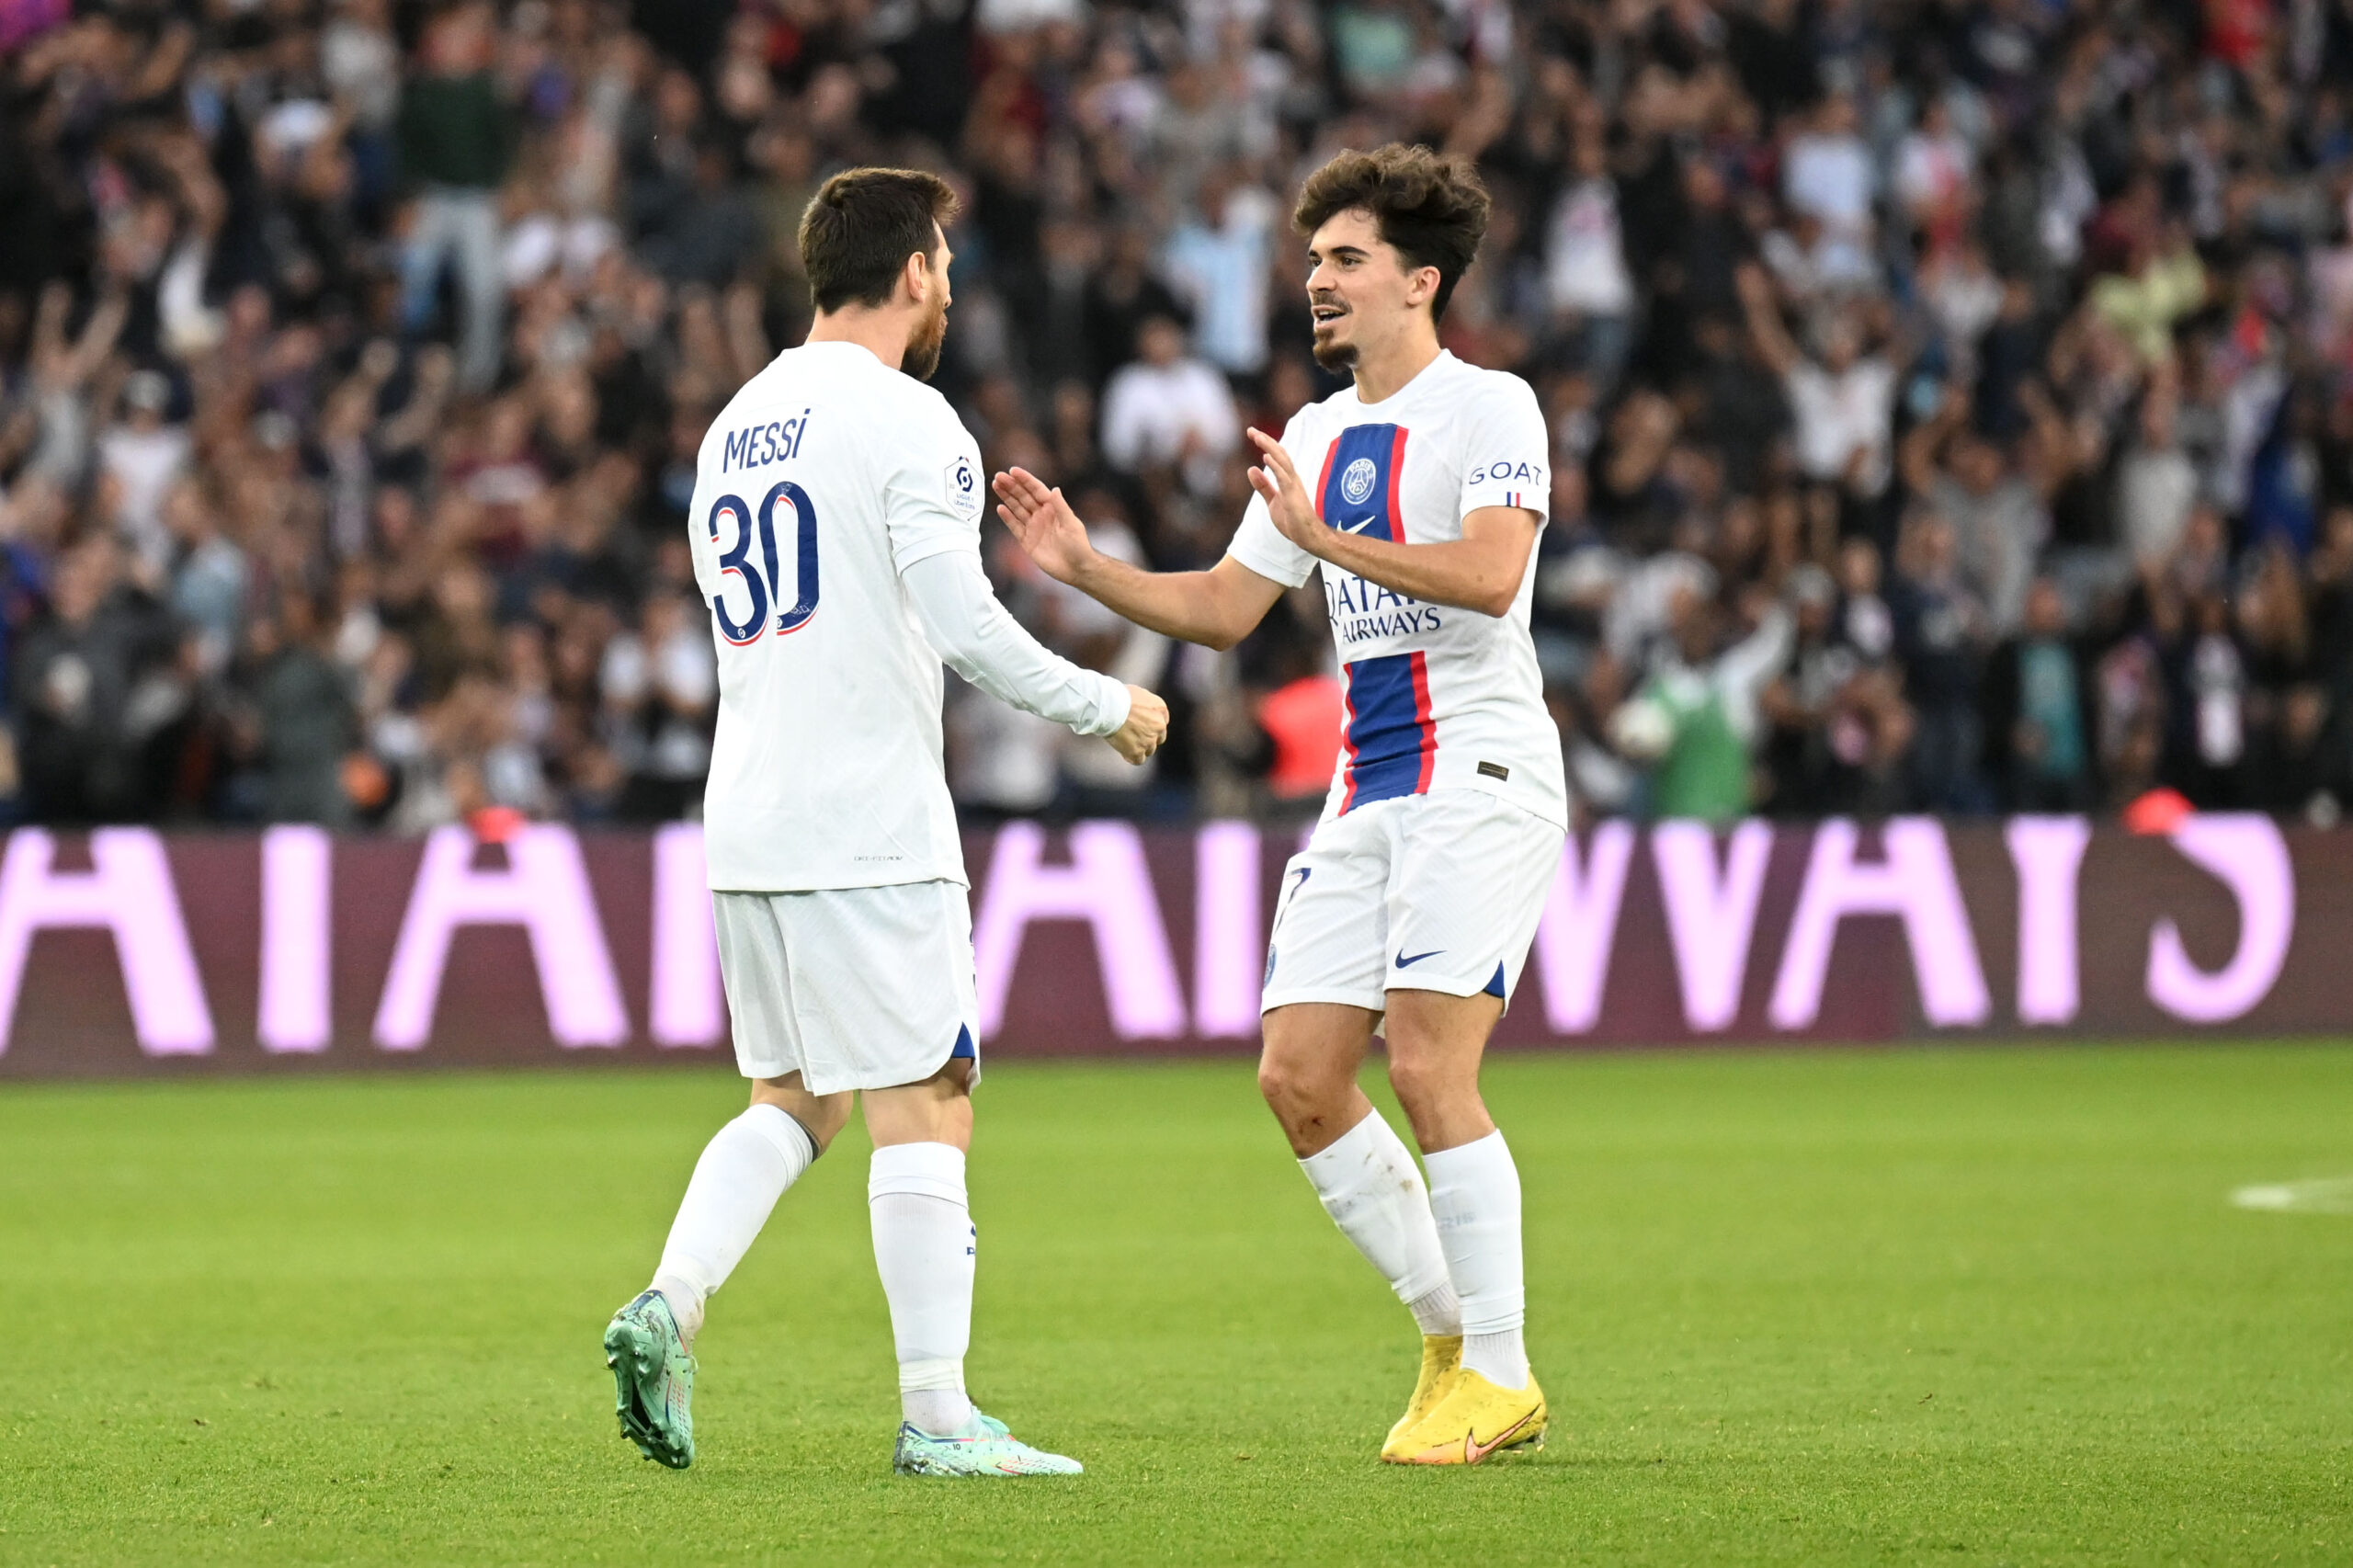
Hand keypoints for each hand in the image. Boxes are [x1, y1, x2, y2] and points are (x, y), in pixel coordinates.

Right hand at [993, 467, 1095, 584]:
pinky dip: (1007, 517)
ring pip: (1017, 509)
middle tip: (998, 476)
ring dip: (1006, 498)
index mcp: (1052, 508)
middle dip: (1011, 486)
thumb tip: (1054, 489)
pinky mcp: (1027, 541)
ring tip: (995, 485)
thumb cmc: (1079, 546)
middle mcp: (1041, 515)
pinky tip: (1000, 508)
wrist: (1076, 569)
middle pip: (1023, 497)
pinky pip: (1015, 526)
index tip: (1013, 470)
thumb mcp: (1071, 524)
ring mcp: (1033, 527)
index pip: (1036, 490)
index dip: (1025, 480)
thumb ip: (1061, 507)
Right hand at [1105, 684, 1168, 764]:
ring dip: (1140, 748)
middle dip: (1148, 738)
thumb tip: (1139, 710)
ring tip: (1125, 742)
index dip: (1151, 726)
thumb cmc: (1117, 696)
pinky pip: (1138, 760)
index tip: (1140, 726)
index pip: (1161, 722)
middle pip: (1158, 738)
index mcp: (1160, 708)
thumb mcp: (1137, 693)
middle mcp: (1159, 725)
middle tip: (1133, 735)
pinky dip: (1132, 757)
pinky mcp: (1137, 751)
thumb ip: (1144, 704)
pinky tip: (1124, 752)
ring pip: (1149, 750)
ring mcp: (1149, 740)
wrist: (1109, 706)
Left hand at [1245, 429, 1324, 554]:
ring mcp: (1294, 486)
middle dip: (1266, 441)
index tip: (1253, 433)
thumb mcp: (1272, 501)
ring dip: (1270, 448)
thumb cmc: (1293, 521)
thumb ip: (1263, 485)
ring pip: (1282, 461)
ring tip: (1257, 437)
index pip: (1276, 457)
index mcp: (1287, 479)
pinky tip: (1266, 456)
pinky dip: (1275, 466)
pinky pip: (1284, 478)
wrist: (1308, 537)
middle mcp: (1292, 478)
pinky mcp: (1293, 496)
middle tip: (1251, 430)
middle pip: (1279, 454)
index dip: (1265, 444)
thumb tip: (1251, 468)